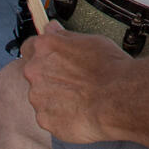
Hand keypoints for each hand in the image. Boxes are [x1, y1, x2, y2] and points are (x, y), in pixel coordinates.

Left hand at [20, 23, 130, 143]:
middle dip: (49, 77)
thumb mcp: (90, 40)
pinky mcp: (44, 119)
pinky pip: (48, 117)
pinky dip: (60, 116)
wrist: (119, 98)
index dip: (42, 54)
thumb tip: (53, 29)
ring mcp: (38, 97)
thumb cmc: (110, 69)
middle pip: (34, 74)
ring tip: (80, 99)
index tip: (50, 59)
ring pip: (41, 97)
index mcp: (45, 48)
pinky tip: (78, 112)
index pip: (29, 47)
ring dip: (55, 98)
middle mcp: (35, 71)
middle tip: (73, 82)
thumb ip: (64, 36)